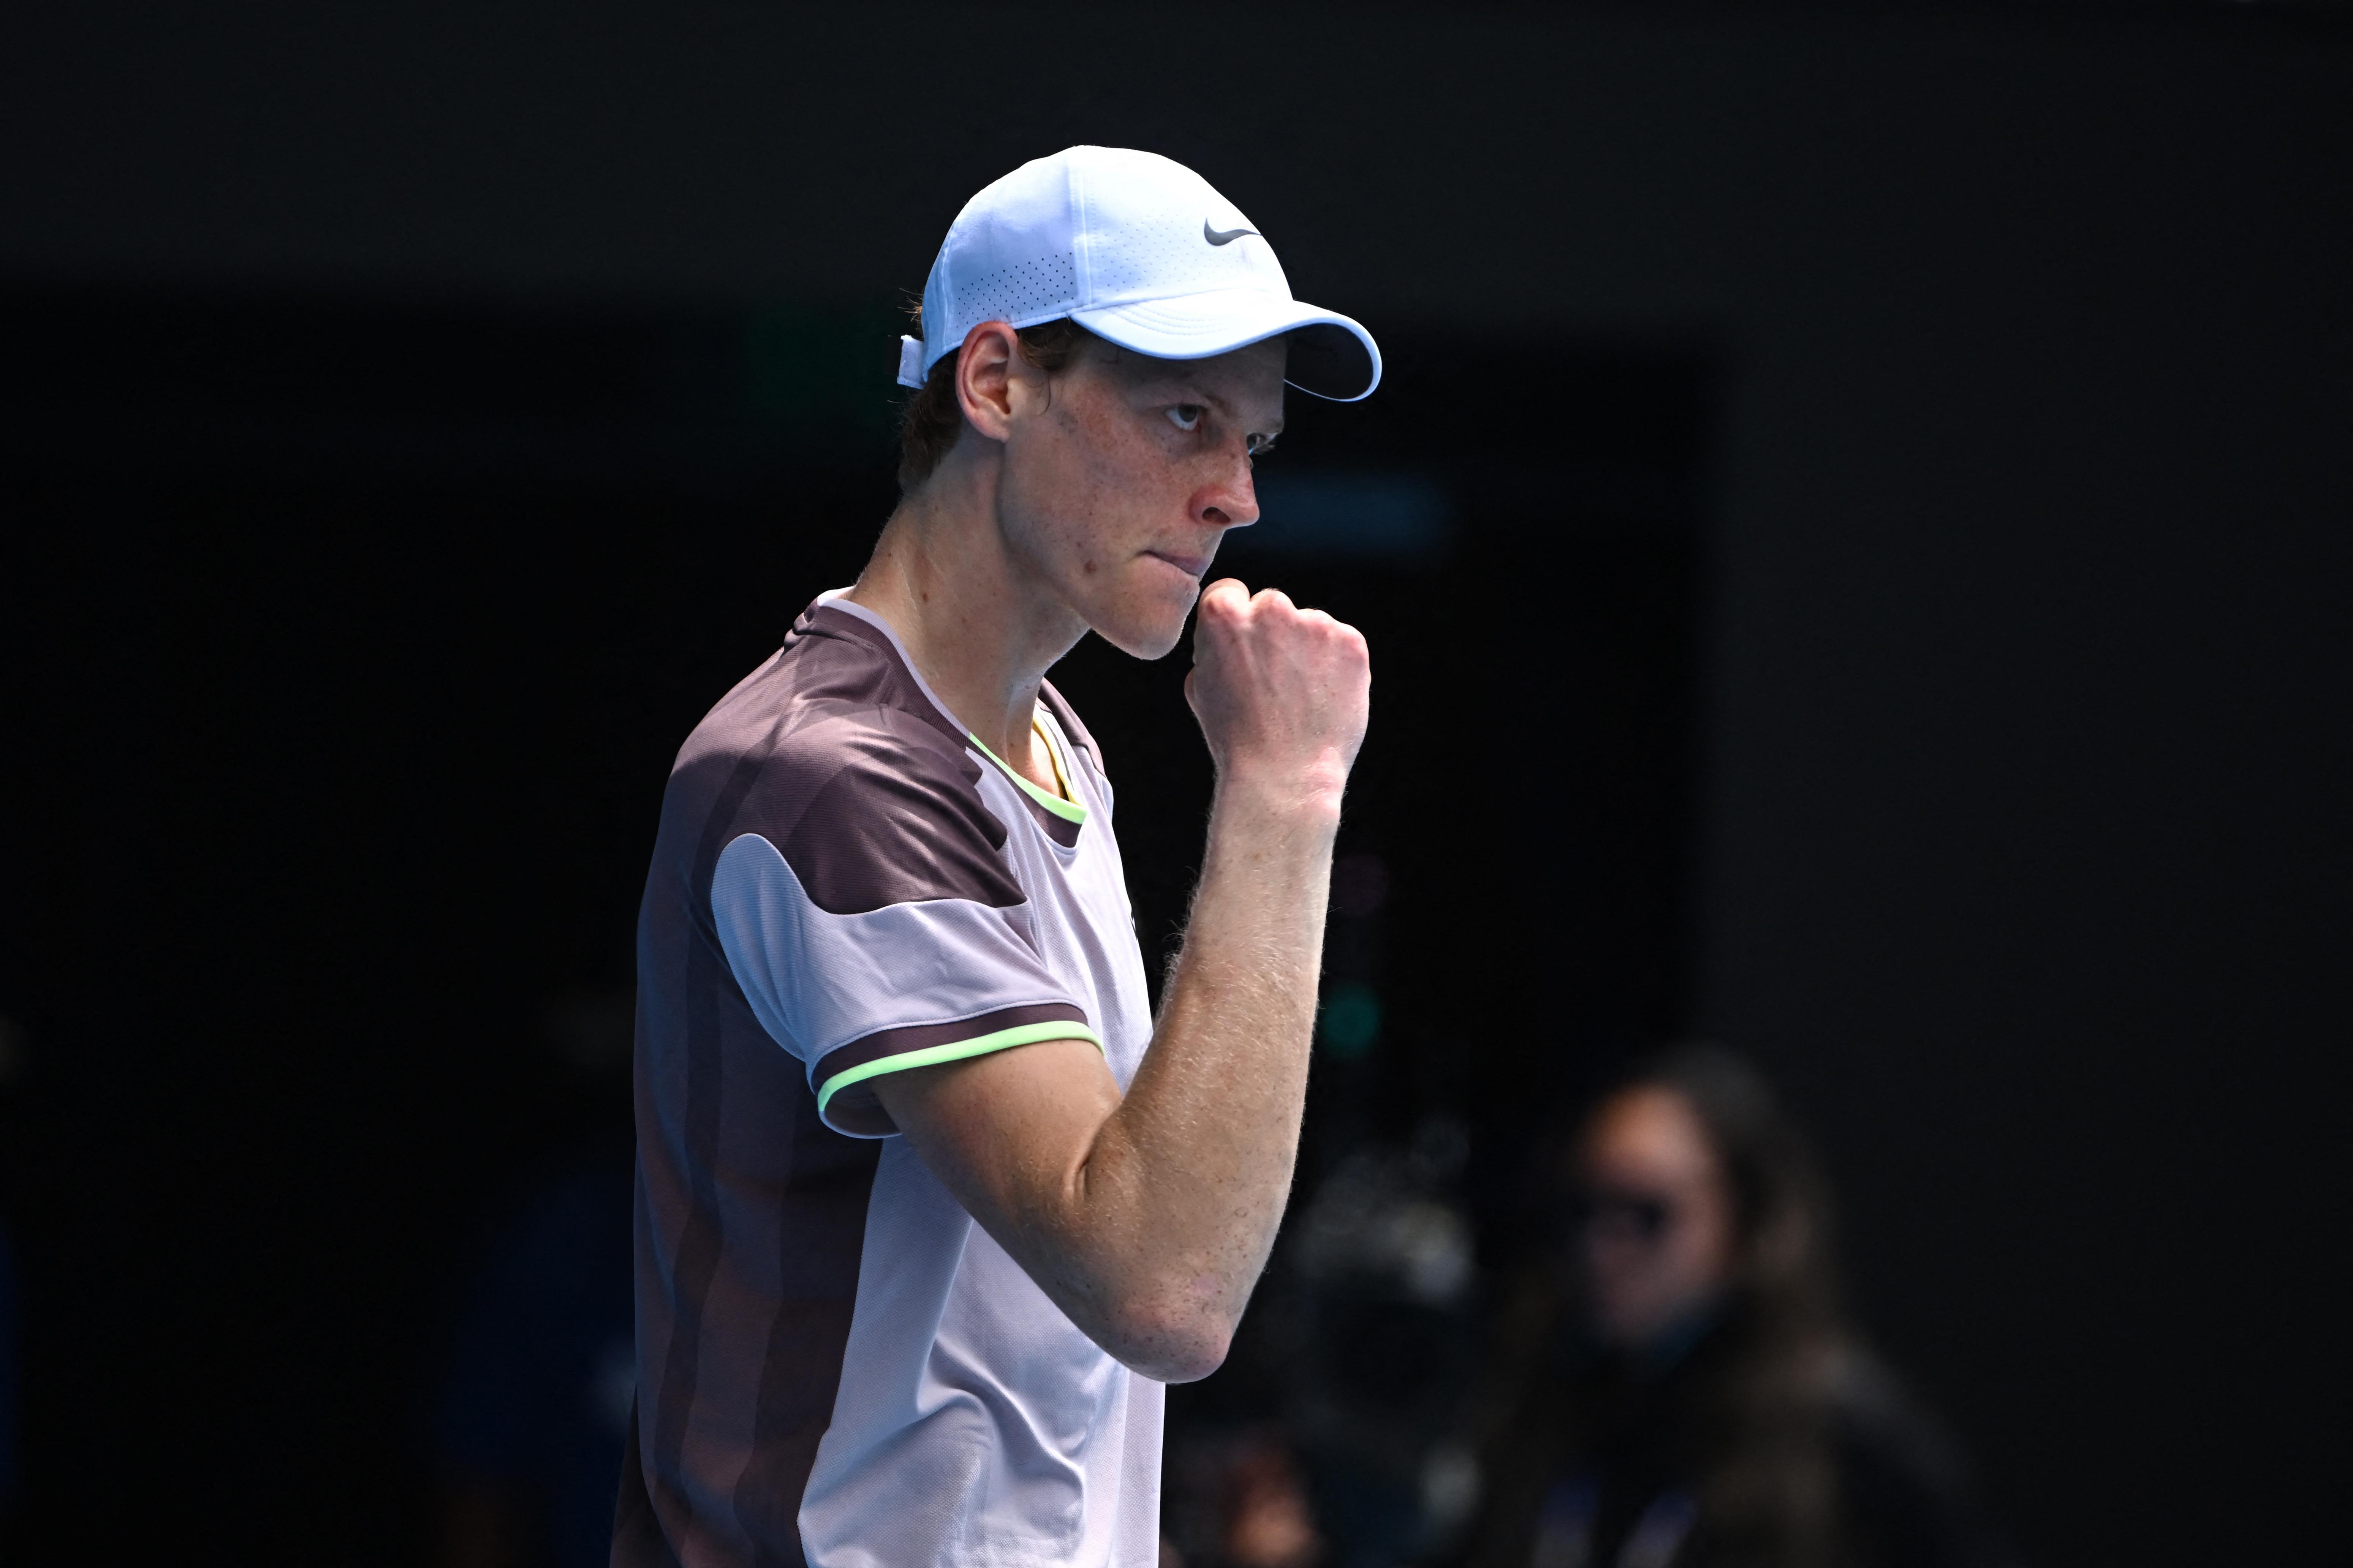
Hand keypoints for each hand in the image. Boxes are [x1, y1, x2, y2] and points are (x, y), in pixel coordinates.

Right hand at [1184, 579, 1369, 807]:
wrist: (1284, 774)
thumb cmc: (1236, 739)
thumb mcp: (1200, 688)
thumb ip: (1212, 650)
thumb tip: (1227, 640)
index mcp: (1224, 614)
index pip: (1230, 593)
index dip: (1235, 623)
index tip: (1243, 650)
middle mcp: (1270, 608)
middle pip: (1272, 606)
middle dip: (1273, 634)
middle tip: (1274, 681)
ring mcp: (1315, 623)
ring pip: (1309, 625)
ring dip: (1306, 650)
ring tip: (1300, 697)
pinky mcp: (1350, 642)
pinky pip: (1340, 643)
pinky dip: (1336, 665)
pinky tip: (1323, 698)